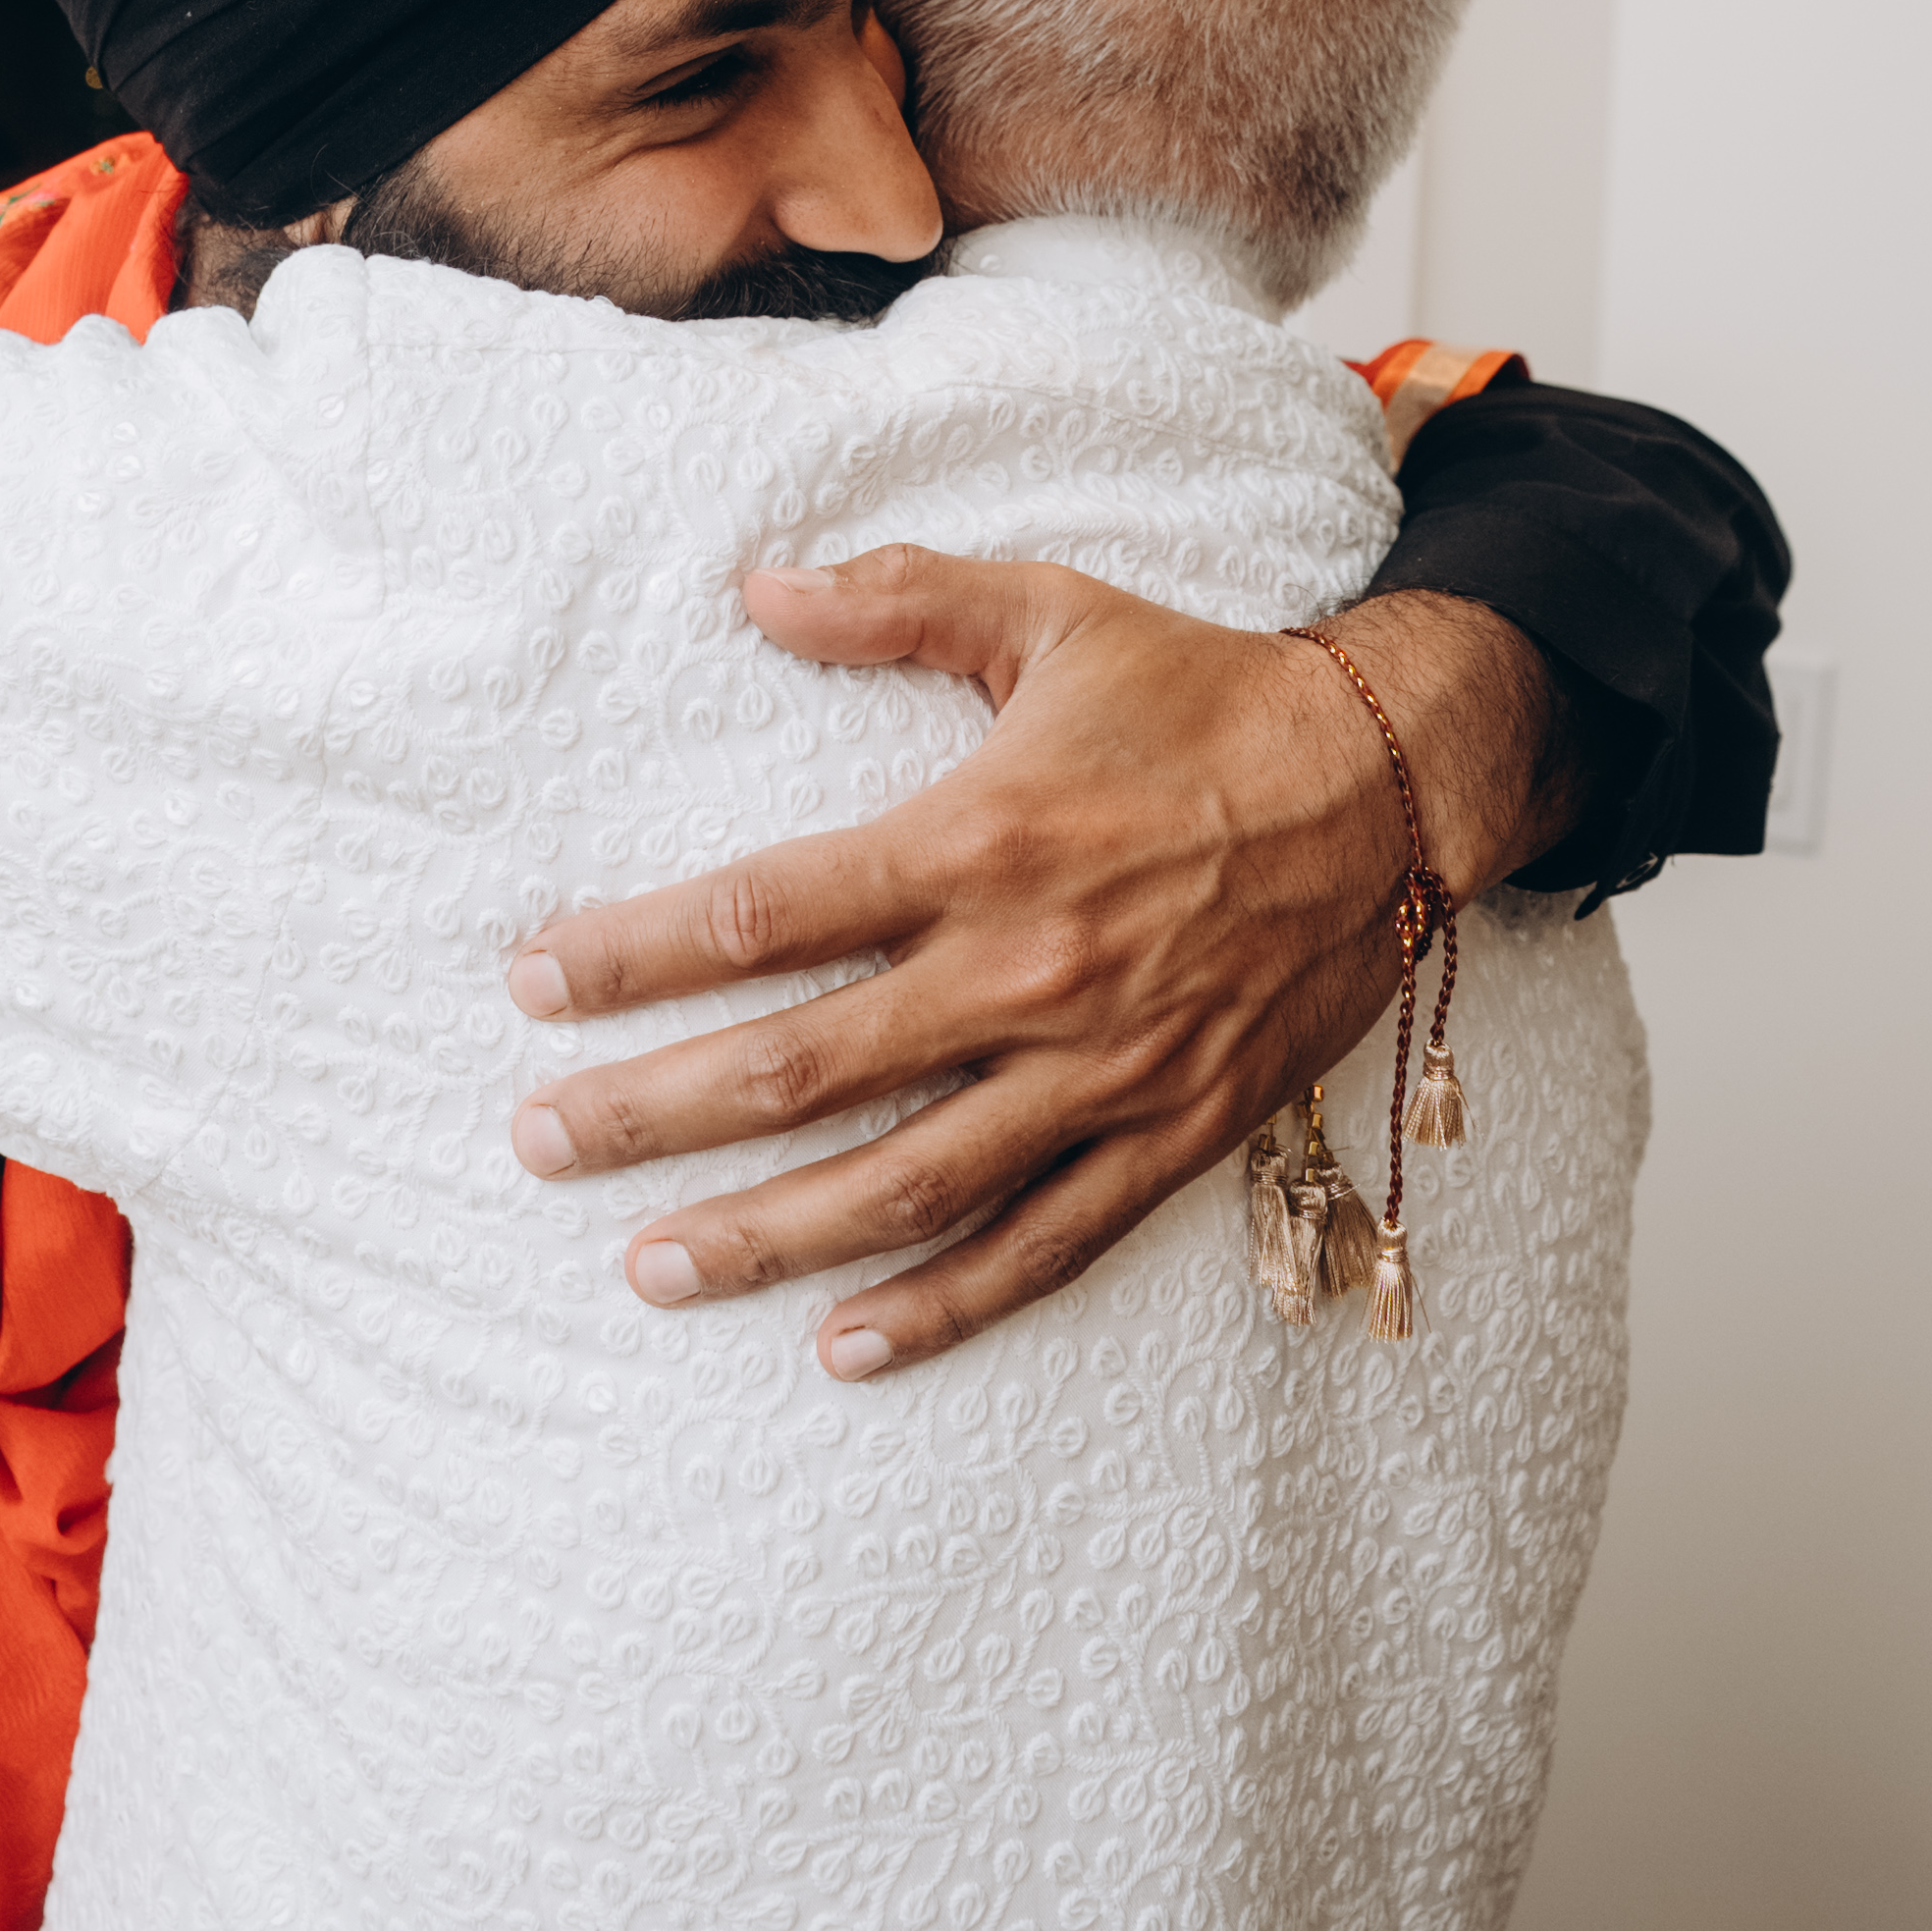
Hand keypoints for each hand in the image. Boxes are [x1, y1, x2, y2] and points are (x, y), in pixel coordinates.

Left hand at [504, 563, 1570, 1377]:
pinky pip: (1042, 1242)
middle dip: (653, 1113)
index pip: (764, 913)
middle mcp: (1029, 970)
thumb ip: (896, 599)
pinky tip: (844, 1345)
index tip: (532, 983)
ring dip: (767, 1234)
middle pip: (801, 1067)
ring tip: (651, 1268)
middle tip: (539, 1144)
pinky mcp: (1170, 1132)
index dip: (633, 954)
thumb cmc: (1208, 693)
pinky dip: (944, 1305)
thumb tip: (753, 585)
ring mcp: (1100, 1069)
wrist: (1399, 783)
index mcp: (981, 839)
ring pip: (904, 1182)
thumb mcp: (1050, 614)